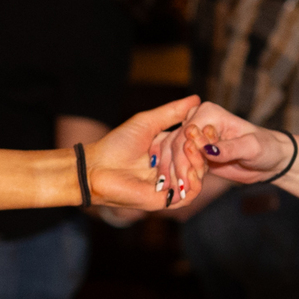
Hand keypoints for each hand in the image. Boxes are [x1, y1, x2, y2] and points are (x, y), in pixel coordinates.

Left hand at [84, 95, 201, 209]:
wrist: (96, 167)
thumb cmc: (116, 144)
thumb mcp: (147, 122)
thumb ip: (172, 112)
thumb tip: (196, 98)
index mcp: (170, 152)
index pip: (196, 145)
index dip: (202, 136)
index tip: (203, 125)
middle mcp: (172, 169)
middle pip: (199, 161)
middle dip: (200, 149)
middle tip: (193, 137)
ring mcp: (170, 186)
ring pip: (197, 178)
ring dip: (197, 163)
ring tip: (188, 148)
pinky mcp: (165, 200)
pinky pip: (189, 195)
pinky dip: (194, 183)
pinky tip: (190, 169)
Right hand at [179, 101, 291, 184]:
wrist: (269, 160)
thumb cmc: (265, 147)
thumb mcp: (252, 147)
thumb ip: (229, 148)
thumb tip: (207, 150)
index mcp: (209, 112)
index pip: (186, 133)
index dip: (185, 155)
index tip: (190, 177)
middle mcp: (197, 121)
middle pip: (175, 144)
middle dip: (176, 168)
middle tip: (180, 190)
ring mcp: (194, 138)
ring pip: (171, 154)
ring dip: (172, 174)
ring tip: (175, 194)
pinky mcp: (194, 154)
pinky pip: (178, 164)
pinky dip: (175, 178)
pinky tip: (175, 193)